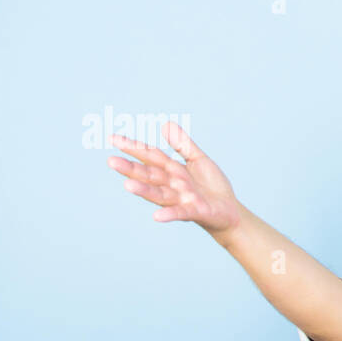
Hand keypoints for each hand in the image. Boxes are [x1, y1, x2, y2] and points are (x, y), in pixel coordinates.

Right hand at [107, 122, 242, 238]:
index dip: (133, 147)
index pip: (150, 156)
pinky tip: (156, 216)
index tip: (112, 138)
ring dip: (144, 191)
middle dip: (131, 169)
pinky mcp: (195, 211)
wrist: (230, 211)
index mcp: (173, 170)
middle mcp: (173, 185)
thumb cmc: (212, 186)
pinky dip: (169, 214)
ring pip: (159, 194)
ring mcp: (182, 199)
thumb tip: (165, 124)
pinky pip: (180, 213)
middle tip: (111, 161)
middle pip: (150, 175)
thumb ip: (182, 144)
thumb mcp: (198, 160)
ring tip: (127, 185)